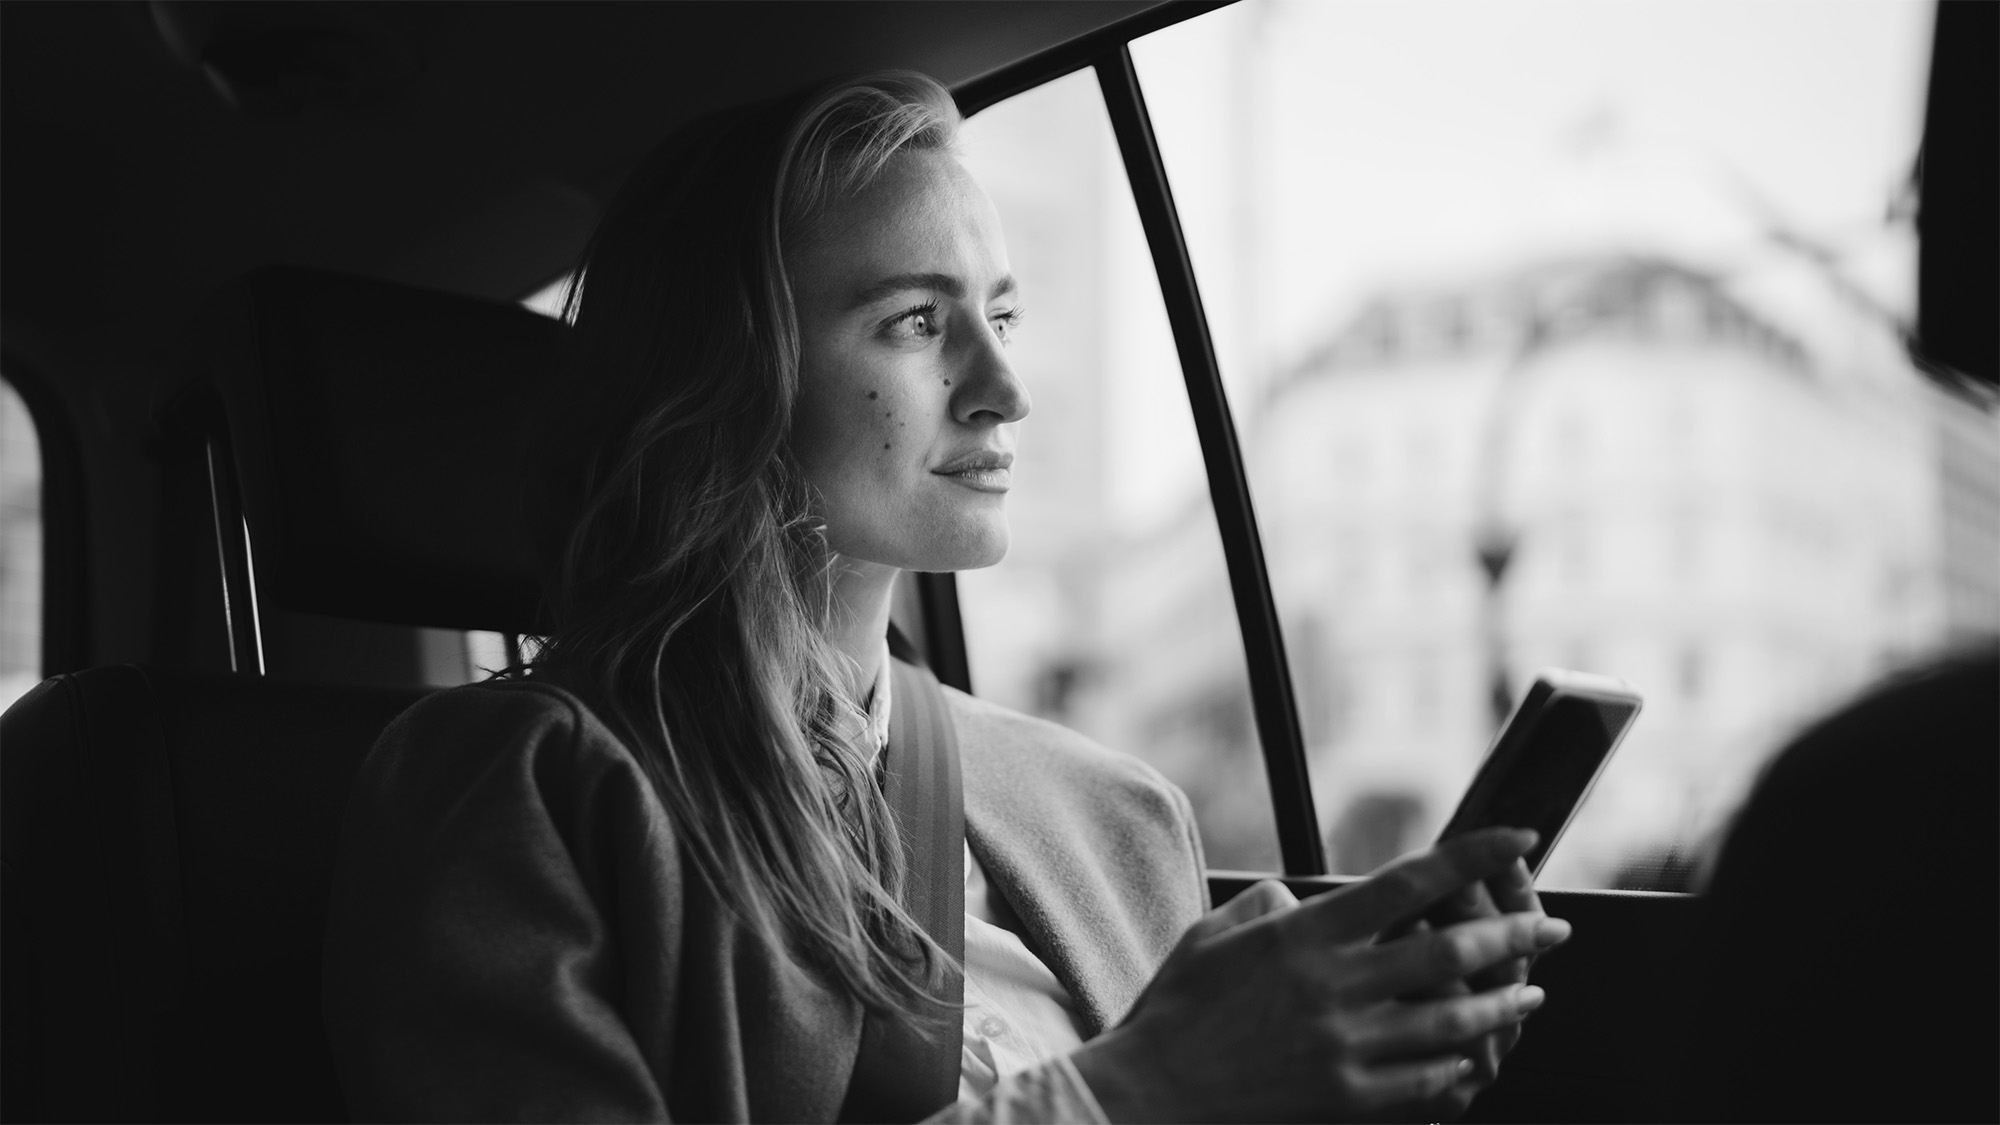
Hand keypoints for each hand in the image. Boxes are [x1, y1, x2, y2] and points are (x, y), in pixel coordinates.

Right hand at [1071, 828, 1569, 1123]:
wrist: (1152, 1096)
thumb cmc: (1175, 1012)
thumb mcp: (1211, 936)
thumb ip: (1265, 906)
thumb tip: (1300, 896)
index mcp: (1304, 935)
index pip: (1409, 883)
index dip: (1472, 857)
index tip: (1516, 839)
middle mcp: (1334, 984)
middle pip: (1450, 950)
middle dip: (1514, 935)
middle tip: (1550, 927)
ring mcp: (1347, 1045)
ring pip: (1453, 1018)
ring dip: (1503, 1003)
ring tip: (1530, 993)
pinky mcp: (1349, 1096)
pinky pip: (1427, 1077)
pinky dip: (1459, 1063)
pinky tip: (1475, 1055)